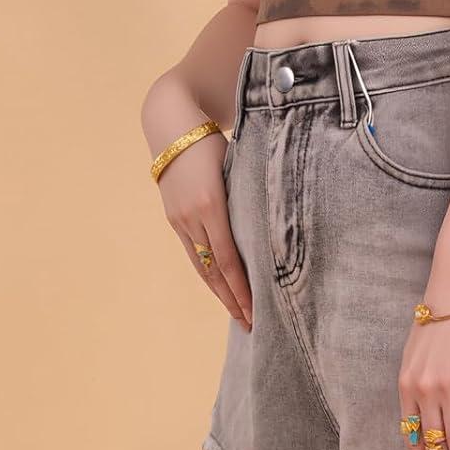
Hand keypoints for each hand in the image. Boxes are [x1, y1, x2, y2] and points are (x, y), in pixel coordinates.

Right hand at [155, 130, 251, 329]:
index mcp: (211, 204)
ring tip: (238, 315)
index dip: (241, 288)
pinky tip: (220, 288)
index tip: (255, 310)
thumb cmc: (214, 140)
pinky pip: (193, 254)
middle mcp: (192, 217)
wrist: (171, 125)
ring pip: (201, 267)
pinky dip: (208, 274)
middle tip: (251, 325)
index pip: (228, 258)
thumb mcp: (235, 164)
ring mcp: (180, 220)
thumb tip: (279, 222)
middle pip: (213, 270)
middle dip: (233, 300)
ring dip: (220, 293)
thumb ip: (251, 195)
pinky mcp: (174, 219)